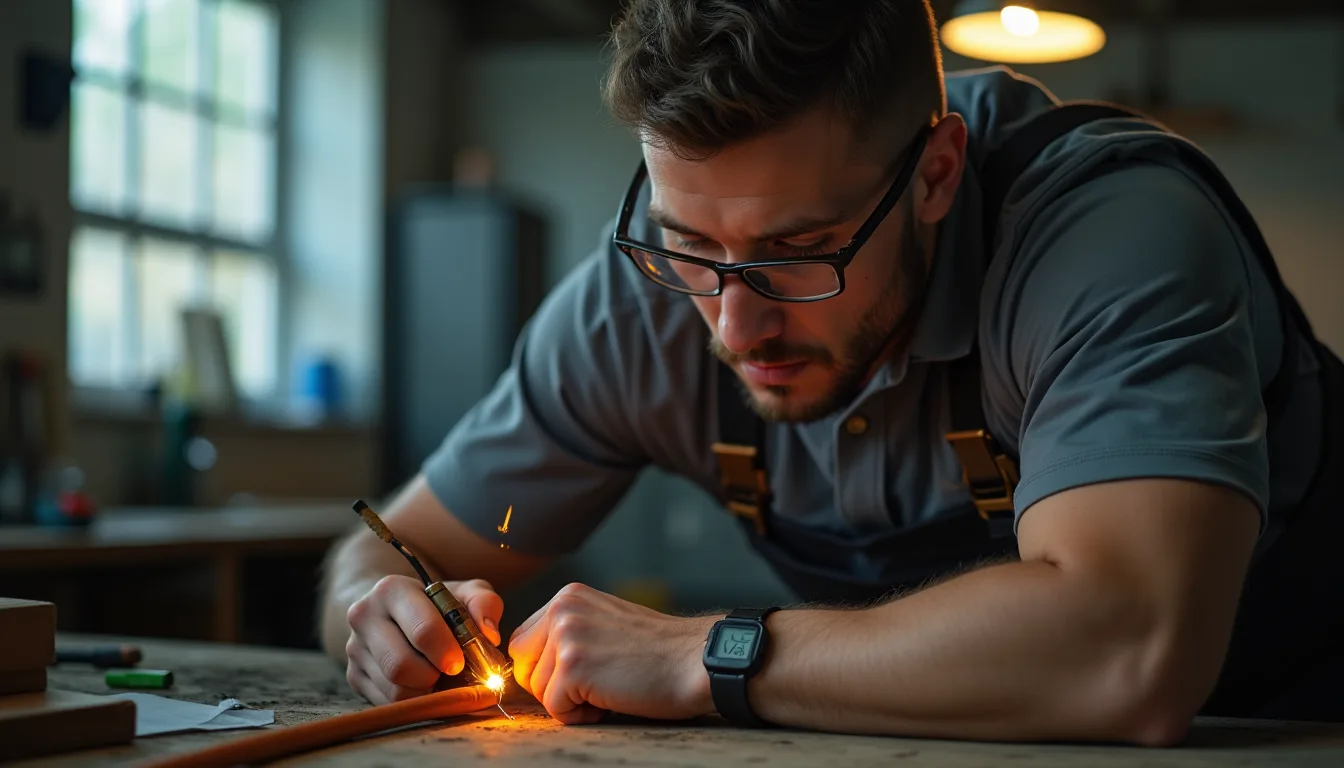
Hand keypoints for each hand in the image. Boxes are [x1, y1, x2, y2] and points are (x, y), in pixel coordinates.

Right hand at [344, 576, 502, 703]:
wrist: (391, 609)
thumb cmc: (435, 602)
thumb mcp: (463, 592)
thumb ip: (484, 604)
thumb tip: (490, 636)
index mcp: (391, 590)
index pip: (422, 630)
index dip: (447, 653)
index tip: (460, 662)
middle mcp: (364, 616)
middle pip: (400, 665)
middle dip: (432, 677)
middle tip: (448, 674)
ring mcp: (355, 648)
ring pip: (392, 689)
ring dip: (423, 692)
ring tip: (437, 678)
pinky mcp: (353, 674)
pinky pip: (385, 702)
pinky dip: (411, 701)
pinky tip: (422, 685)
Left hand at [507, 582, 717, 724]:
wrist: (695, 660)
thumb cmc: (658, 652)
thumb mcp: (604, 623)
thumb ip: (570, 633)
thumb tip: (532, 666)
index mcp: (568, 596)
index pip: (525, 642)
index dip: (547, 669)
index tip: (582, 675)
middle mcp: (562, 609)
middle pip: (523, 665)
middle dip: (551, 685)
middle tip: (595, 685)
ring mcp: (566, 636)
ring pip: (538, 689)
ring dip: (569, 701)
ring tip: (608, 689)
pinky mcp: (574, 666)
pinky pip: (555, 708)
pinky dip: (580, 716)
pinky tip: (610, 700)